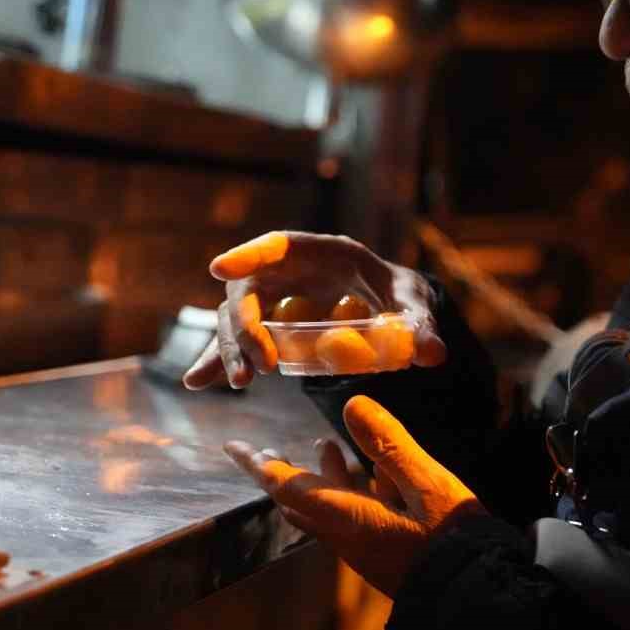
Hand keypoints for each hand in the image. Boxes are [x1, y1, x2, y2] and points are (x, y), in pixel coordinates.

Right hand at [182, 230, 446, 389]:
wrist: (390, 306)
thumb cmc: (399, 294)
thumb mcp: (413, 303)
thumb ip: (420, 324)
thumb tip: (431, 354)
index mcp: (323, 253)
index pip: (280, 246)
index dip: (249, 254)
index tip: (219, 269)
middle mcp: (289, 272)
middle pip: (249, 289)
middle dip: (245, 326)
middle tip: (260, 368)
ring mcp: (274, 299)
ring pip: (235, 318)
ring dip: (229, 349)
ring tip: (240, 384)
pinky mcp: (268, 327)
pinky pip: (236, 342)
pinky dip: (217, 360)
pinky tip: (198, 383)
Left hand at [223, 395, 482, 595]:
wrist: (474, 599)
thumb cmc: (452, 540)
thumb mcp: (426, 484)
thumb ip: (389, 445)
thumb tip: (352, 405)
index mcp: (346, 518)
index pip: (287, 487)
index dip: (259, 465)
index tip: (233, 447)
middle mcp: (346, 536)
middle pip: (300, 501)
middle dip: (284, 471)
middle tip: (270, 448)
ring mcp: (364, 548)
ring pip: (327, 509)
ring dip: (321, 477)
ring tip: (326, 444)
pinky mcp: (382, 554)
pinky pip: (352, 518)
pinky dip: (350, 491)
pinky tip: (375, 478)